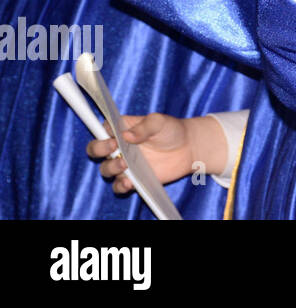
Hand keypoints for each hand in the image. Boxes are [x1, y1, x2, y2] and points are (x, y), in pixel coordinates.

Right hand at [86, 113, 224, 193]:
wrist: (187, 148)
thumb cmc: (171, 130)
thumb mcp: (160, 121)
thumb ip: (145, 126)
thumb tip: (127, 135)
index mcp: (122, 129)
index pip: (103, 129)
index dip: (103, 133)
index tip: (113, 137)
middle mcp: (118, 147)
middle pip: (96, 149)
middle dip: (99, 149)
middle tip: (113, 148)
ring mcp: (124, 164)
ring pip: (105, 168)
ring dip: (110, 168)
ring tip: (124, 165)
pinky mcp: (132, 178)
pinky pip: (118, 185)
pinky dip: (120, 186)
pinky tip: (128, 182)